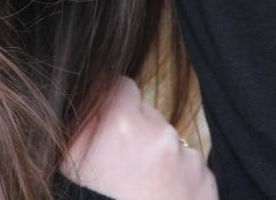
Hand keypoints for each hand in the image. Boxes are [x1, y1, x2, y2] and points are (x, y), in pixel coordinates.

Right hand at [59, 76, 217, 199]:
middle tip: (122, 165)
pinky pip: (189, 169)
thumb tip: (87, 91)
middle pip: (148, 115)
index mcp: (122, 124)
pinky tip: (160, 198)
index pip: (120, 86)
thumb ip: (80, 122)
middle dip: (137, 133)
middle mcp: (159, 135)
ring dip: (158, 158)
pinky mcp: (205, 182)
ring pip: (170, 143)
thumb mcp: (70, 161)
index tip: (108, 124)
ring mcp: (186, 160)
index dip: (112, 105)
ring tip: (140, 188)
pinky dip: (178, 181)